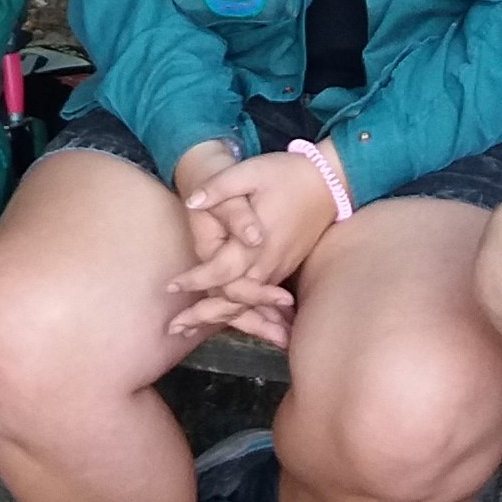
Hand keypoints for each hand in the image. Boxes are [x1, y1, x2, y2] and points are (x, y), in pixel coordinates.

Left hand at [167, 150, 337, 344]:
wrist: (329, 182)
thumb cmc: (286, 174)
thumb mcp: (250, 171)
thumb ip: (220, 188)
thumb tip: (192, 201)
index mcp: (257, 242)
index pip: (221, 272)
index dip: (195, 280)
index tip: (172, 286)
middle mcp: (268, 262)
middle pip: (233, 298)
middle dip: (204, 314)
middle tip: (174, 328)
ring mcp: (279, 268)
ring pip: (248, 303)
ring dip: (222, 318)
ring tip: (192, 330)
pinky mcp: (285, 268)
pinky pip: (261, 298)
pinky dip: (243, 312)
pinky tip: (227, 320)